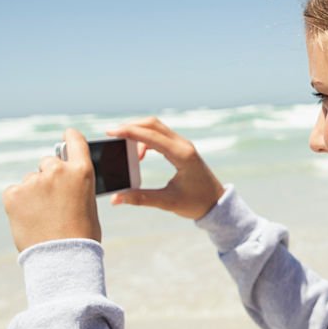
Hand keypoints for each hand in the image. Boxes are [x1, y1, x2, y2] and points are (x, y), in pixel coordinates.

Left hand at [3, 128, 101, 251]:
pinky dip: (19, 203)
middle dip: (48, 175)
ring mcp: (33, 181)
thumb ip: (75, 184)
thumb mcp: (87, 202)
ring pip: (30, 180)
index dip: (69, 137)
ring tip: (42, 216)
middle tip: (53, 200)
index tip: (66, 135)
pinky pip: (15, 192)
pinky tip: (29, 218)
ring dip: (34, 192)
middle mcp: (57, 170)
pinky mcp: (13, 194)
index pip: (74, 141)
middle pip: (47, 162)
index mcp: (81, 171)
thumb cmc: (81, 234)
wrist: (63, 257)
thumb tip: (61, 179)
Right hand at [106, 117, 224, 219]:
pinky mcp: (181, 149)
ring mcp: (183, 145)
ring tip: (124, 148)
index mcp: (181, 155)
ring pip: (157, 128)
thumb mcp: (167, 202)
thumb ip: (141, 199)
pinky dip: (146, 139)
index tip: (110, 132)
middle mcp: (183, 145)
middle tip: (113, 135)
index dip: (129, 131)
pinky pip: (161, 136)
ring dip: (139, 132)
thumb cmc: (196, 203)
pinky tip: (139, 154)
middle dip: (131, 126)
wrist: (217, 204)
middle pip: (153, 124)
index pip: (151, 136)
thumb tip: (116, 199)